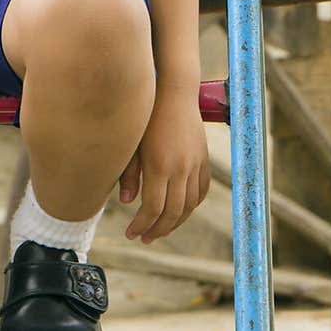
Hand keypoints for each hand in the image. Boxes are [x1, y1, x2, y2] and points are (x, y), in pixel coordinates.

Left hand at [118, 85, 209, 244]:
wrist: (173, 92)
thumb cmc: (145, 115)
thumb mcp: (131, 143)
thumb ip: (129, 174)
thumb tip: (127, 202)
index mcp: (159, 166)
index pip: (153, 209)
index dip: (142, 225)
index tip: (132, 234)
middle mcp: (180, 169)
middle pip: (173, 212)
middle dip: (157, 229)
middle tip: (144, 237)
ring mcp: (194, 164)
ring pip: (189, 205)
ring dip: (175, 222)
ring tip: (160, 229)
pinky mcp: (203, 159)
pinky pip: (201, 190)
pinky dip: (191, 205)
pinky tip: (180, 209)